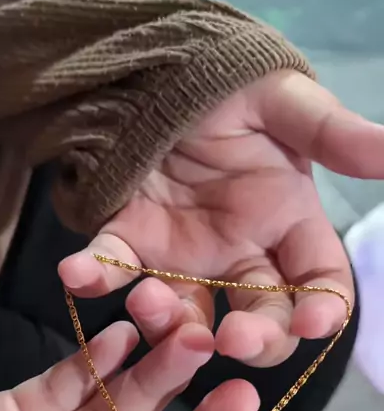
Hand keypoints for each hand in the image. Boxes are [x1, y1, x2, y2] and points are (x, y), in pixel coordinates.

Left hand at [59, 70, 383, 365]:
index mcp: (289, 226)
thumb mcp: (284, 104)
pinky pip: (113, 265)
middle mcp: (241, 257)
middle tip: (231, 339)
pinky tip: (78, 272)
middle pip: (259, 320)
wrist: (166, 71)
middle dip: (251, 339)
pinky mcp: (132, 242)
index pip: (319, 284)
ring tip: (152, 299)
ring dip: (169, 322)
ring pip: (186, 315)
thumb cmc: (232, 91)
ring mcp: (185, 259)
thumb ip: (331, 133)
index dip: (321, 310)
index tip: (311, 322)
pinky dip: (94, 273)